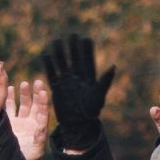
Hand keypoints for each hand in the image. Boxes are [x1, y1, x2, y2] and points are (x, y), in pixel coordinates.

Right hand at [5, 78, 51, 159]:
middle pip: (34, 105)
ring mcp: (19, 122)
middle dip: (35, 94)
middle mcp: (30, 124)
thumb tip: (40, 129)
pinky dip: (9, 98)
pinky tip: (9, 88)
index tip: (43, 91)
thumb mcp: (34, 152)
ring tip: (24, 84)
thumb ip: (38, 139)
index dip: (43, 102)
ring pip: (22, 104)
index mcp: (38, 130)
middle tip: (36, 82)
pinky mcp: (8, 123)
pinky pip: (9, 108)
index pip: (42, 112)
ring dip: (24, 94)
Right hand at [39, 32, 114, 146]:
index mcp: (89, 79)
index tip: (86, 38)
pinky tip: (46, 56)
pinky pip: (52, 75)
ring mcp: (66, 83)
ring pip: (62, 64)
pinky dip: (49, 66)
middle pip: (74, 59)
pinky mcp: (57, 89)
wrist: (78, 125)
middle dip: (73, 48)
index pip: (87, 61)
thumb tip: (113, 66)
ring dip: (59, 53)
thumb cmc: (91, 112)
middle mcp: (77, 79)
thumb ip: (105, 81)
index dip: (86, 50)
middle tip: (71, 34)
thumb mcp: (99, 95)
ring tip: (56, 40)